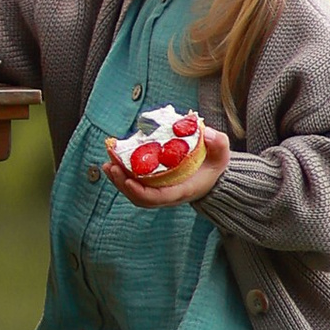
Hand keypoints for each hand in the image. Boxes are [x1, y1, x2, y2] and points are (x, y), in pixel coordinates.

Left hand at [105, 121, 229, 209]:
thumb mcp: (222, 154)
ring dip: (118, 179)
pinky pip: (134, 183)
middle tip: (112, 165)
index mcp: (182, 190)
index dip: (140, 191)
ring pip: (134, 192)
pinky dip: (121, 174)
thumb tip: (205, 133)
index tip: (128, 179)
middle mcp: (167, 195)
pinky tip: (112, 162)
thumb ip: (218, 143)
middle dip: (123, 183)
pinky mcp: (153, 183)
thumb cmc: (214, 164)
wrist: (212, 173)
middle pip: (140, 197)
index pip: (157, 197)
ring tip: (108, 163)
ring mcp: (159, 191)